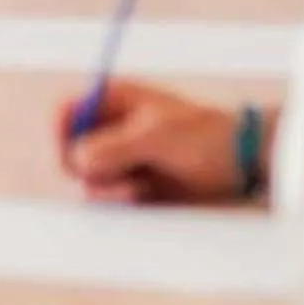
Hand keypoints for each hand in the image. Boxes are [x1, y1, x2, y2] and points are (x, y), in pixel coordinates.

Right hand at [56, 81, 253, 204]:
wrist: (243, 164)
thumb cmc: (204, 137)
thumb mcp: (156, 136)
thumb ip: (113, 147)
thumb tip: (77, 162)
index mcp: (113, 101)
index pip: (65, 111)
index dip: (60, 132)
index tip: (72, 154)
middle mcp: (110, 130)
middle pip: (67, 150)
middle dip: (84, 168)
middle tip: (112, 176)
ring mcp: (119, 160)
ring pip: (85, 180)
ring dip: (106, 189)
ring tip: (138, 190)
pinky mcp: (130, 187)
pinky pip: (105, 199)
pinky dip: (118, 203)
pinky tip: (144, 198)